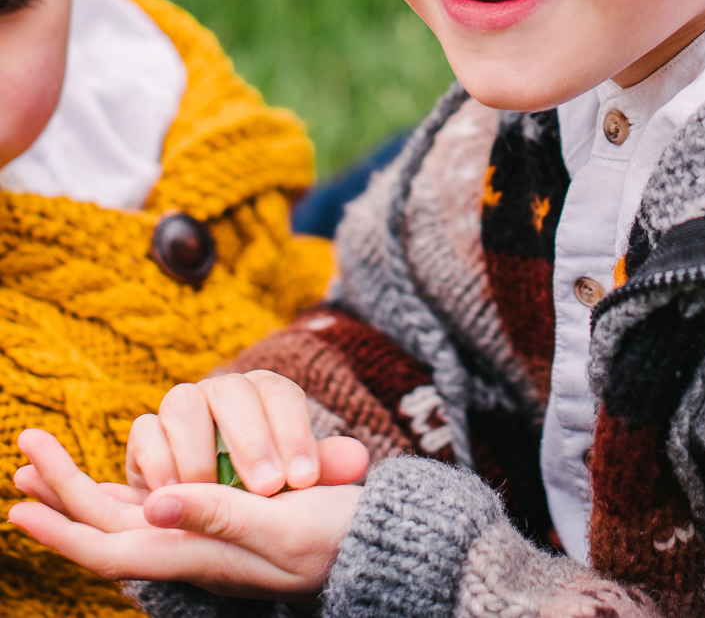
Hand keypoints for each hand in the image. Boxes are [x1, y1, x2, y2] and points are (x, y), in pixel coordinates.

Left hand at [10, 429, 363, 597]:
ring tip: (42, 466)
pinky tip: (107, 482)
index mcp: (196, 553)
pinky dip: (121, 491)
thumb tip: (155, 505)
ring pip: (124, 515)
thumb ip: (217, 515)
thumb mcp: (281, 526)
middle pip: (106, 526)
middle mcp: (188, 547)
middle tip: (23, 450)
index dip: (62, 525)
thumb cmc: (331, 534)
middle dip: (60, 491)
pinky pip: (153, 508)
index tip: (19, 501)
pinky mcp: (216, 519)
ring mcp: (200, 535)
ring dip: (82, 491)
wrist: (370, 543)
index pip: (110, 546)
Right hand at [126, 369, 365, 496]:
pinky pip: (144, 431)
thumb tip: (360, 460)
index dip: (294, 434)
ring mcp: (181, 408)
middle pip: (233, 391)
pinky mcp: (146, 435)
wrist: (219, 512)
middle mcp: (222, 391)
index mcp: (266, 392)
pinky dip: (158, 461)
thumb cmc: (266, 489)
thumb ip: (325, 469)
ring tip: (215, 494)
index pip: (283, 396)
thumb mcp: (298, 484)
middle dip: (251, 440)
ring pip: (183, 402)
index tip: (304, 481)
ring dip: (199, 449)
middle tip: (268, 489)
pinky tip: (175, 496)